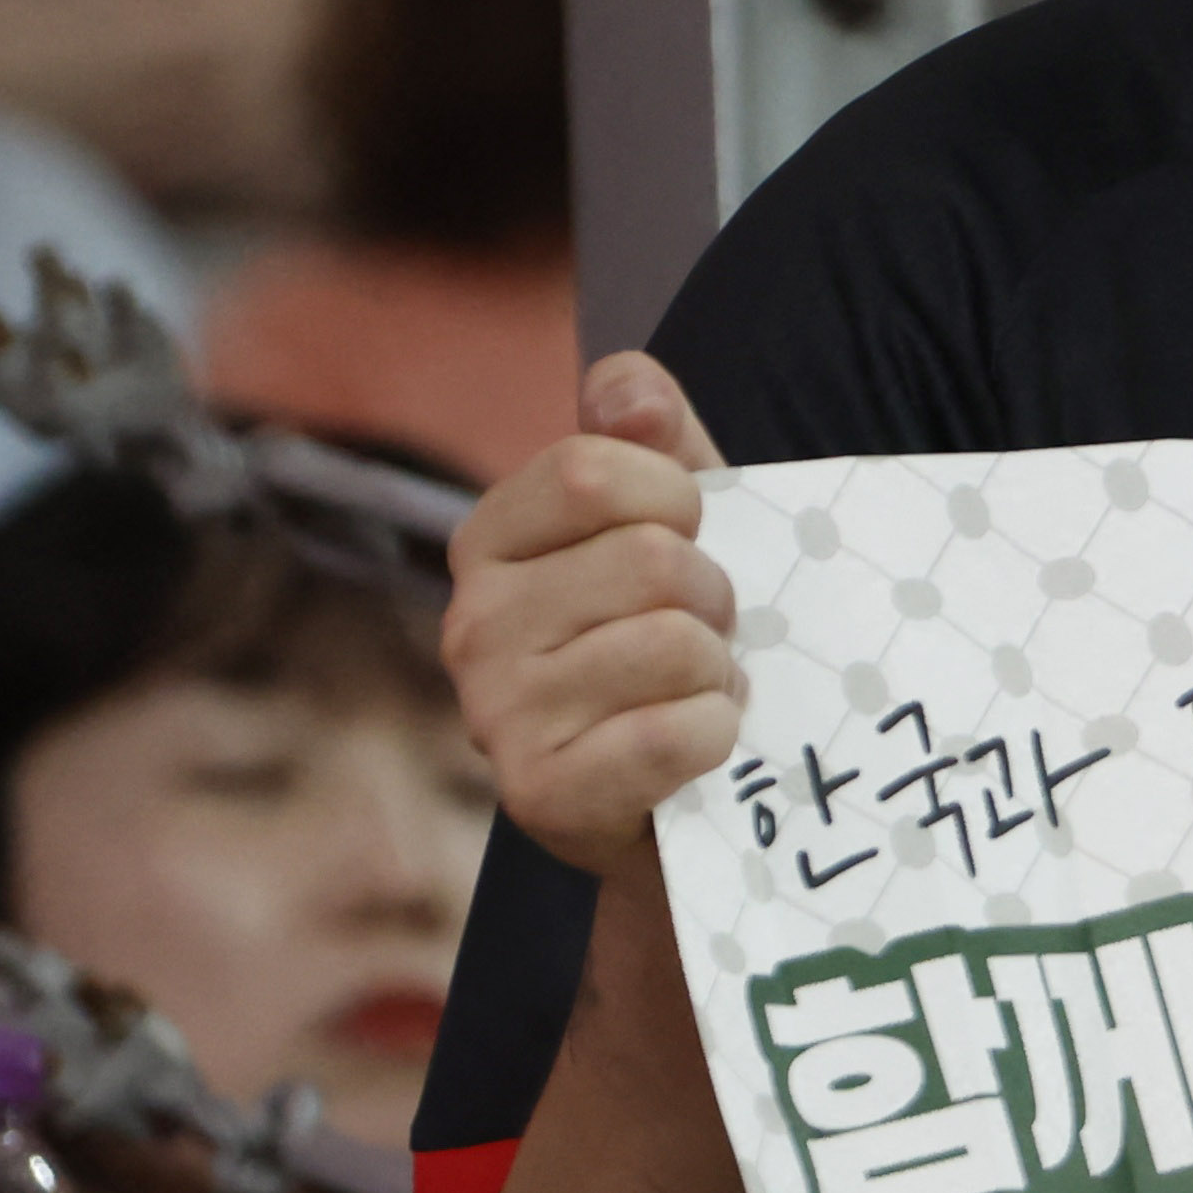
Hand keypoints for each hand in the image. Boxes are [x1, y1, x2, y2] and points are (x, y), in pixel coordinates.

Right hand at [443, 352, 743, 873]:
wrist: (683, 802)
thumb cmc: (678, 642)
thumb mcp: (681, 523)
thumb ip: (658, 438)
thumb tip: (629, 389)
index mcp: (490, 540)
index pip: (591, 470)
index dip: (678, 500)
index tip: (689, 540)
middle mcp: (471, 623)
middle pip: (650, 560)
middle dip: (716, 598)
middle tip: (705, 637)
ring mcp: (495, 713)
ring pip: (673, 644)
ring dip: (720, 672)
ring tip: (699, 693)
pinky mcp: (540, 795)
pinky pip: (674, 733)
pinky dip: (718, 736)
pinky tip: (702, 746)